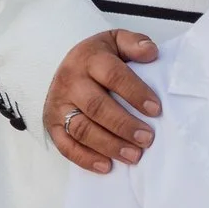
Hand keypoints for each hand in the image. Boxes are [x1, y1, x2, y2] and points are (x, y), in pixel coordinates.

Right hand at [45, 27, 159, 170]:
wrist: (60, 64)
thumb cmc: (96, 58)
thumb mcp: (114, 41)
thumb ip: (134, 43)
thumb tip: (151, 53)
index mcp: (89, 59)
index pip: (113, 75)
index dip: (135, 93)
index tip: (156, 109)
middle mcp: (71, 82)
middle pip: (97, 106)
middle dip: (124, 125)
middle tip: (147, 139)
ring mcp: (59, 104)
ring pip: (82, 129)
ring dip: (109, 145)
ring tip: (134, 156)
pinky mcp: (53, 125)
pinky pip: (66, 146)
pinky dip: (85, 159)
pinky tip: (107, 166)